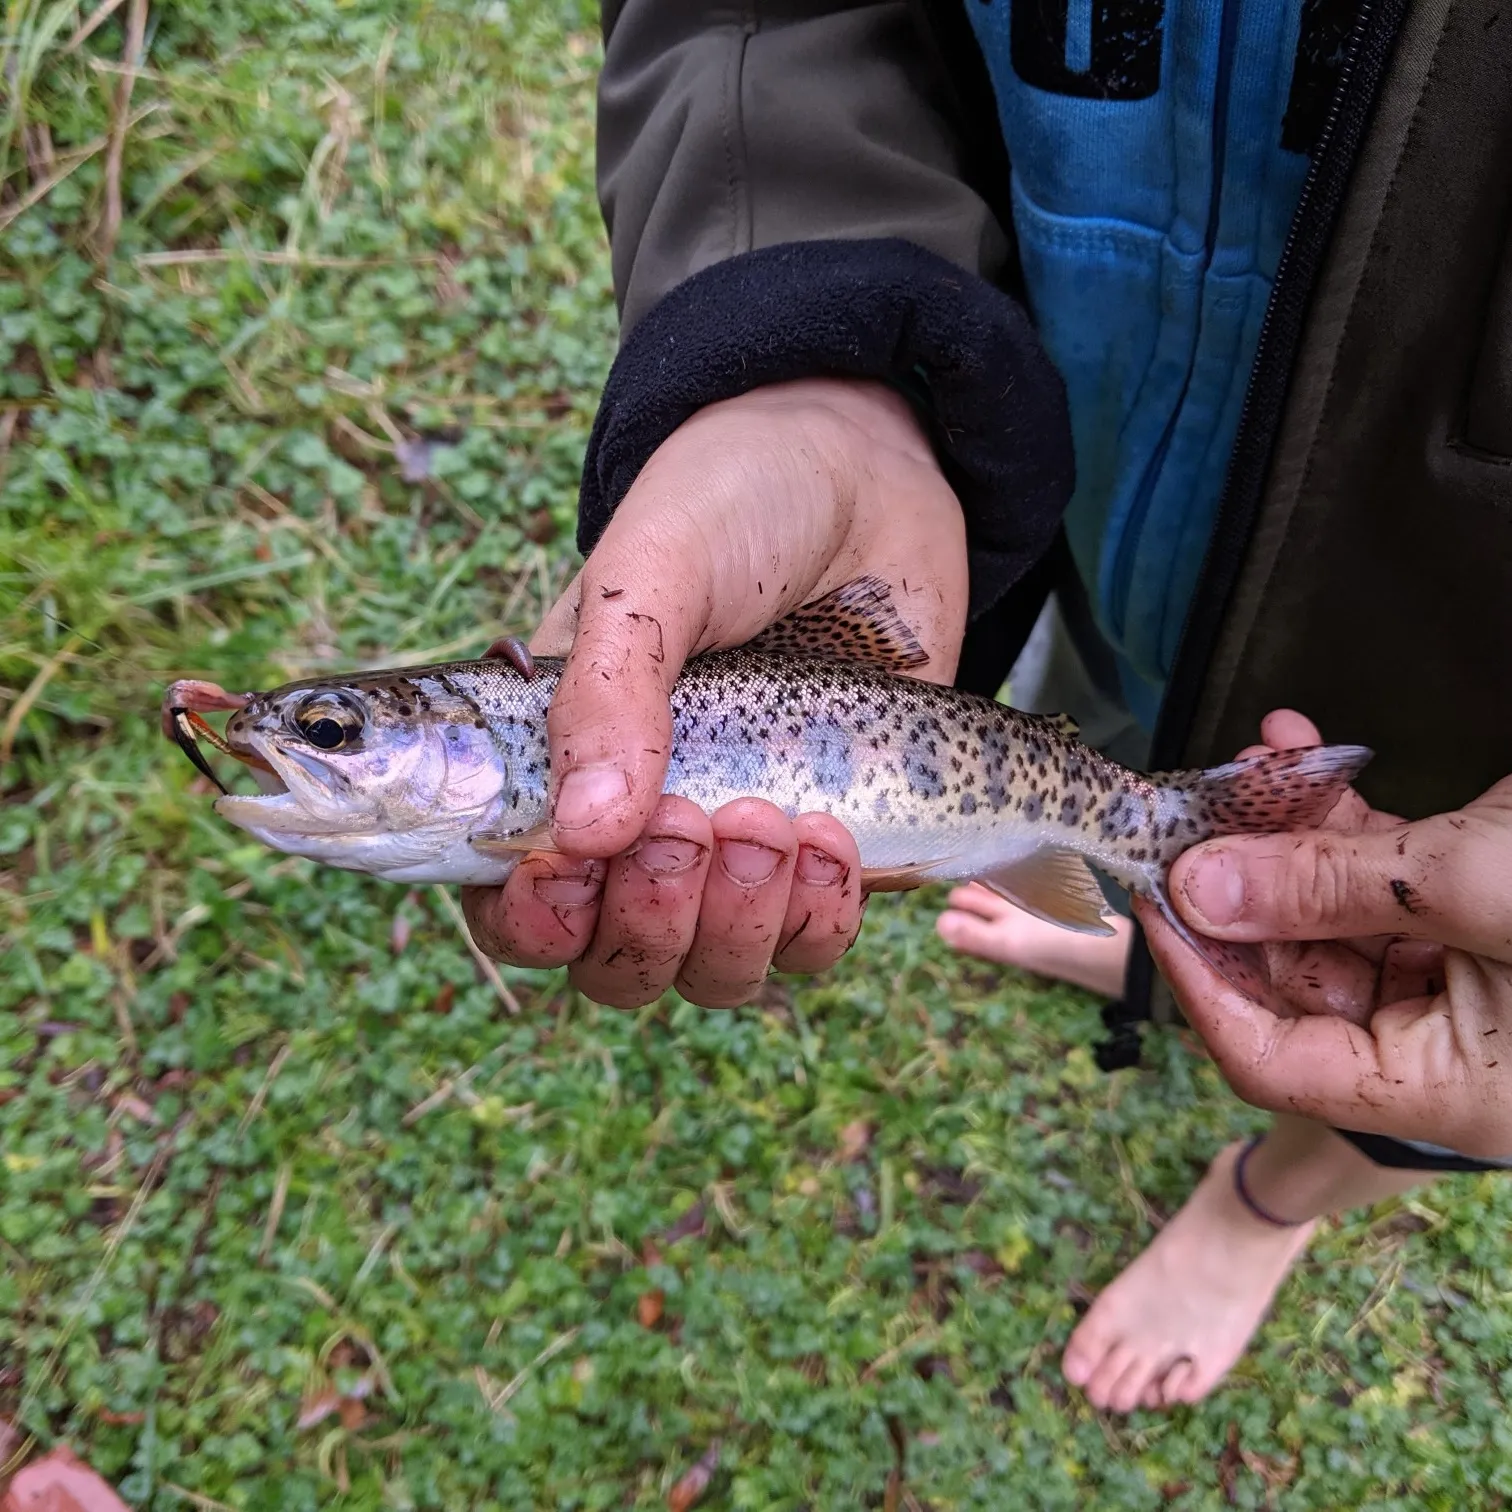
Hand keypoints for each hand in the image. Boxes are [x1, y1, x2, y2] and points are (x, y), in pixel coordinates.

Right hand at [463, 377, 968, 1007]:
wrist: (867, 473)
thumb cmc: (732, 503)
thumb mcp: (649, 575)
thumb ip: (606, 692)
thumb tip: (586, 832)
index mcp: (558, 758)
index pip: (511, 895)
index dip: (531, 918)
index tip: (569, 873)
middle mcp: (641, 821)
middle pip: (613, 961)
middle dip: (647, 921)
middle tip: (694, 822)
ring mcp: (738, 841)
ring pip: (711, 969)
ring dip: (736, 923)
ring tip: (774, 818)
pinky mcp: (831, 845)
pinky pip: (811, 944)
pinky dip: (820, 918)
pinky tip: (836, 838)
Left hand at [1137, 710, 1511, 1158]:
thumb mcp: (1476, 887)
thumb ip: (1326, 890)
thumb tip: (1197, 885)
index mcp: (1444, 1088)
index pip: (1272, 1059)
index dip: (1200, 980)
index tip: (1151, 899)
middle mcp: (1448, 1049)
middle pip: (1294, 978)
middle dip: (1240, 886)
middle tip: (1191, 809)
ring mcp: (1468, 985)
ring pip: (1333, 919)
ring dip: (1288, 837)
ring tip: (1254, 759)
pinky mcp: (1482, 922)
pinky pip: (1383, 883)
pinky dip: (1346, 823)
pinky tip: (1305, 752)